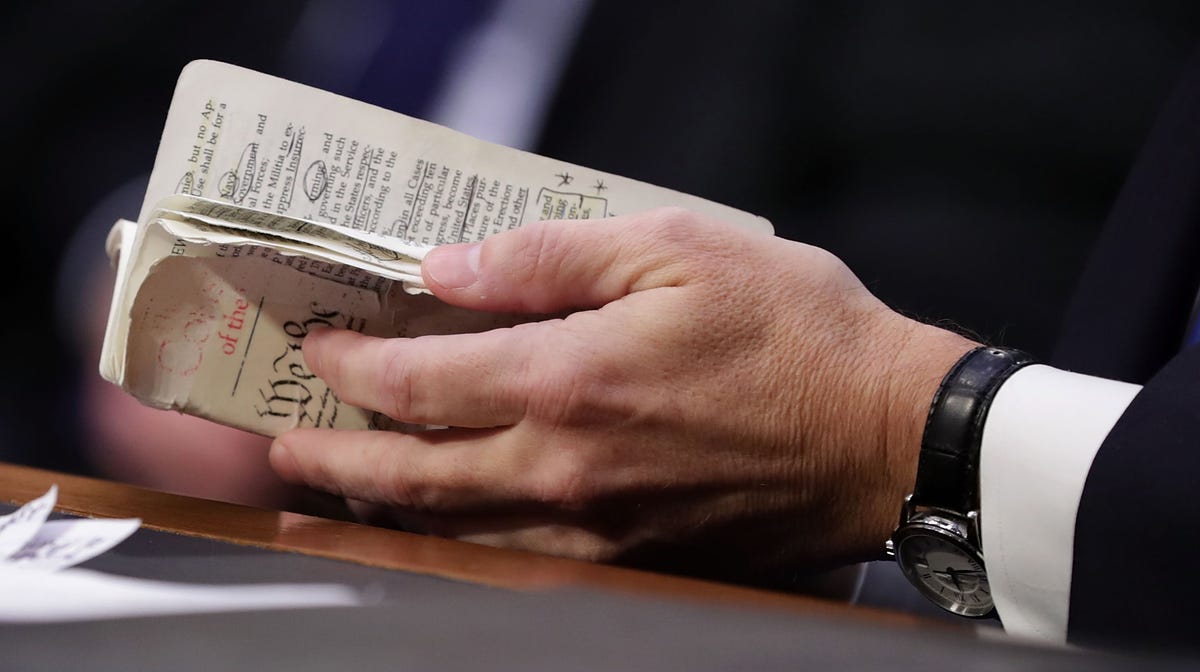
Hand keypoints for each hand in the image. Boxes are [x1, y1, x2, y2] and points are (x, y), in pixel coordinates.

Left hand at [269, 208, 974, 584]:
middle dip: (336, 455)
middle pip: (412, 474)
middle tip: (292, 441)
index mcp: (569, 382)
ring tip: (350, 482)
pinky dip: (460, 542)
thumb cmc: (795, 334)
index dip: (351, 368)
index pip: (417, 383)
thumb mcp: (676, 251)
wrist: (885, 437)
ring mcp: (595, 532)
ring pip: (453, 532)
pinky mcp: (633, 564)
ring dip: (386, 507)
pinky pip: (516, 564)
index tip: (320, 351)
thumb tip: (452, 271)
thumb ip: (550, 259)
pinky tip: (449, 524)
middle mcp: (565, 471)